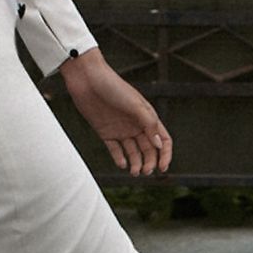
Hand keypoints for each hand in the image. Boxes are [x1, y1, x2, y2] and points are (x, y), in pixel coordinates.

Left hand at [60, 48, 171, 176]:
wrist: (87, 80)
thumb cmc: (113, 87)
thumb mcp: (135, 104)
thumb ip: (149, 124)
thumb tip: (159, 144)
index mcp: (147, 117)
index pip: (162, 139)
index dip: (165, 154)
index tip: (162, 168)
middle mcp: (136, 125)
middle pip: (148, 149)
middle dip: (149, 162)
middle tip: (145, 172)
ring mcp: (121, 129)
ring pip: (133, 152)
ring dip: (136, 163)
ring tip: (134, 172)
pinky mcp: (106, 132)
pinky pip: (115, 150)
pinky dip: (119, 158)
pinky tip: (122, 164)